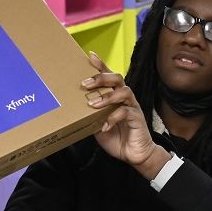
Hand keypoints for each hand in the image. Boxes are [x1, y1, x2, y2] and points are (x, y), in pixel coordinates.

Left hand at [83, 53, 166, 178]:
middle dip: (101, 78)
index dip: (101, 65)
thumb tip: (74, 109)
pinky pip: (126, 112)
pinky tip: (104, 126)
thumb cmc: (117, 136)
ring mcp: (132, 106)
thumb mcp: (96, 124)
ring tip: (93, 104)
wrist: (134, 154)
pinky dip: (113, 117)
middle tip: (85, 84)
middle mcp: (124, 98)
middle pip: (117, 78)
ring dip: (107, 96)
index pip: (108, 77)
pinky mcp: (137, 117)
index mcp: (114, 97)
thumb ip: (89, 115)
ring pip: (124, 91)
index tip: (90, 56)